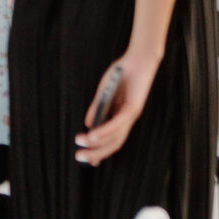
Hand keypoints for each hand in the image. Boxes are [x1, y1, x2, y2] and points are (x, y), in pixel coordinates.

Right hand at [76, 48, 157, 164]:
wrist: (139, 57)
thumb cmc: (122, 73)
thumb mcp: (104, 92)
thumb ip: (97, 108)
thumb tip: (88, 126)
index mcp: (122, 116)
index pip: (112, 140)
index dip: (100, 152)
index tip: (86, 160)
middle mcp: (128, 118)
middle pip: (114, 143)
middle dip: (96, 153)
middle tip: (79, 157)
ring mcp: (132, 113)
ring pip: (115, 136)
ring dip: (97, 144)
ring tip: (81, 146)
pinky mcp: (134, 106)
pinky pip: (118, 122)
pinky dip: (105, 130)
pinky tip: (92, 135)